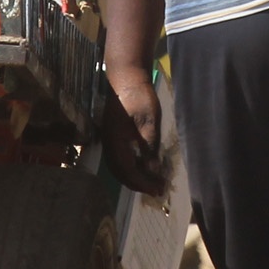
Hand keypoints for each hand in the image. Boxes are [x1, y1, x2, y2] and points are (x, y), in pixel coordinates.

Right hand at [105, 67, 167, 196]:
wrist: (125, 78)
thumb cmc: (139, 97)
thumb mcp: (149, 121)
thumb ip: (149, 146)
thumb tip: (152, 170)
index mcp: (116, 143)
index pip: (128, 172)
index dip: (143, 183)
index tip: (158, 189)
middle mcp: (109, 145)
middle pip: (121, 174)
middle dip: (139, 184)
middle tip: (158, 190)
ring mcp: (109, 141)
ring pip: (119, 168)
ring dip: (135, 177)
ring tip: (153, 182)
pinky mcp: (112, 137)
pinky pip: (119, 160)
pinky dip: (131, 168)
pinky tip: (144, 167)